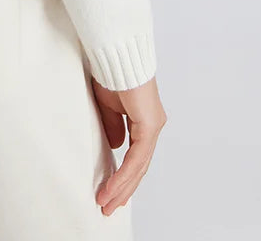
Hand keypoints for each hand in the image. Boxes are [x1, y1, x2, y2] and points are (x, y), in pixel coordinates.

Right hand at [91, 74, 166, 215]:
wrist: (117, 55)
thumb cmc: (111, 73)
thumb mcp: (108, 105)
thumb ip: (113, 126)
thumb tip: (116, 146)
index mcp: (144, 121)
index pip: (135, 156)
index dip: (123, 176)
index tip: (109, 191)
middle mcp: (152, 125)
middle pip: (139, 166)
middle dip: (123, 189)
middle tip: (108, 207)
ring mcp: (153, 126)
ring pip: (139, 166)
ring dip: (122, 187)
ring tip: (107, 203)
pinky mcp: (150, 125)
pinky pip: (137, 157)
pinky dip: (124, 174)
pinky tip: (114, 187)